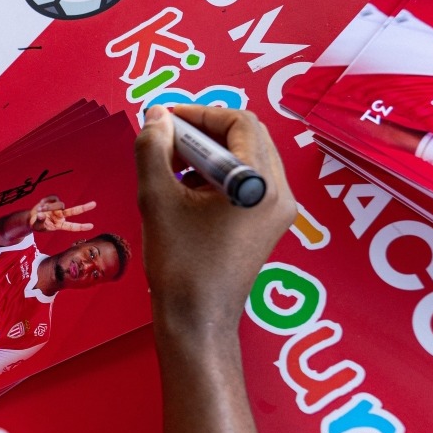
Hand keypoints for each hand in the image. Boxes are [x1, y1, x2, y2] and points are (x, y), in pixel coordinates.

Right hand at [27, 196, 95, 232]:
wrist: (31, 217)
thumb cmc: (36, 224)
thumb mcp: (37, 226)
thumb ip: (39, 221)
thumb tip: (41, 215)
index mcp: (60, 225)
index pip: (72, 227)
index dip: (81, 227)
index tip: (91, 226)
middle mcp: (61, 216)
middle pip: (74, 211)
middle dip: (84, 208)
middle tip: (94, 204)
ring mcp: (58, 208)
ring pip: (59, 205)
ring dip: (49, 207)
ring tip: (40, 210)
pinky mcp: (54, 200)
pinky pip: (52, 198)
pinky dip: (45, 201)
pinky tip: (41, 204)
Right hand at [134, 105, 295, 341]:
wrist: (197, 319)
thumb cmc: (180, 263)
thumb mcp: (157, 199)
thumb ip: (153, 149)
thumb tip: (156, 117)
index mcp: (260, 184)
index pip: (239, 122)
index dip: (200, 113)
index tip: (165, 120)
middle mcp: (279, 193)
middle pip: (247, 136)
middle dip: (203, 132)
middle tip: (166, 140)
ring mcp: (277, 210)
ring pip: (245, 157)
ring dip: (208, 153)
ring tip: (171, 167)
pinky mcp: (266, 224)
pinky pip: (246, 181)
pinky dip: (216, 174)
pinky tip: (185, 189)